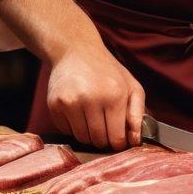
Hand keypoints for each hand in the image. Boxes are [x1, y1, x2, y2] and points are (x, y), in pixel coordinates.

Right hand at [46, 33, 144, 151]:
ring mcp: (70, 102)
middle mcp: (91, 99)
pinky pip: (66, 131)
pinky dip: (73, 127)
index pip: (116, 138)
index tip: (118, 138)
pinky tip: (78, 111)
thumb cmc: (107, 70)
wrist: (75, 50)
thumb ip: (138, 113)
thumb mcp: (131, 86)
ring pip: (82, 138)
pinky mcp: (55, 105)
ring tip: (92, 117)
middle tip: (105, 127)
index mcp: (114, 94)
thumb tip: (135, 140)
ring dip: (89, 134)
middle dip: (104, 140)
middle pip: (98, 140)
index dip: (119, 143)